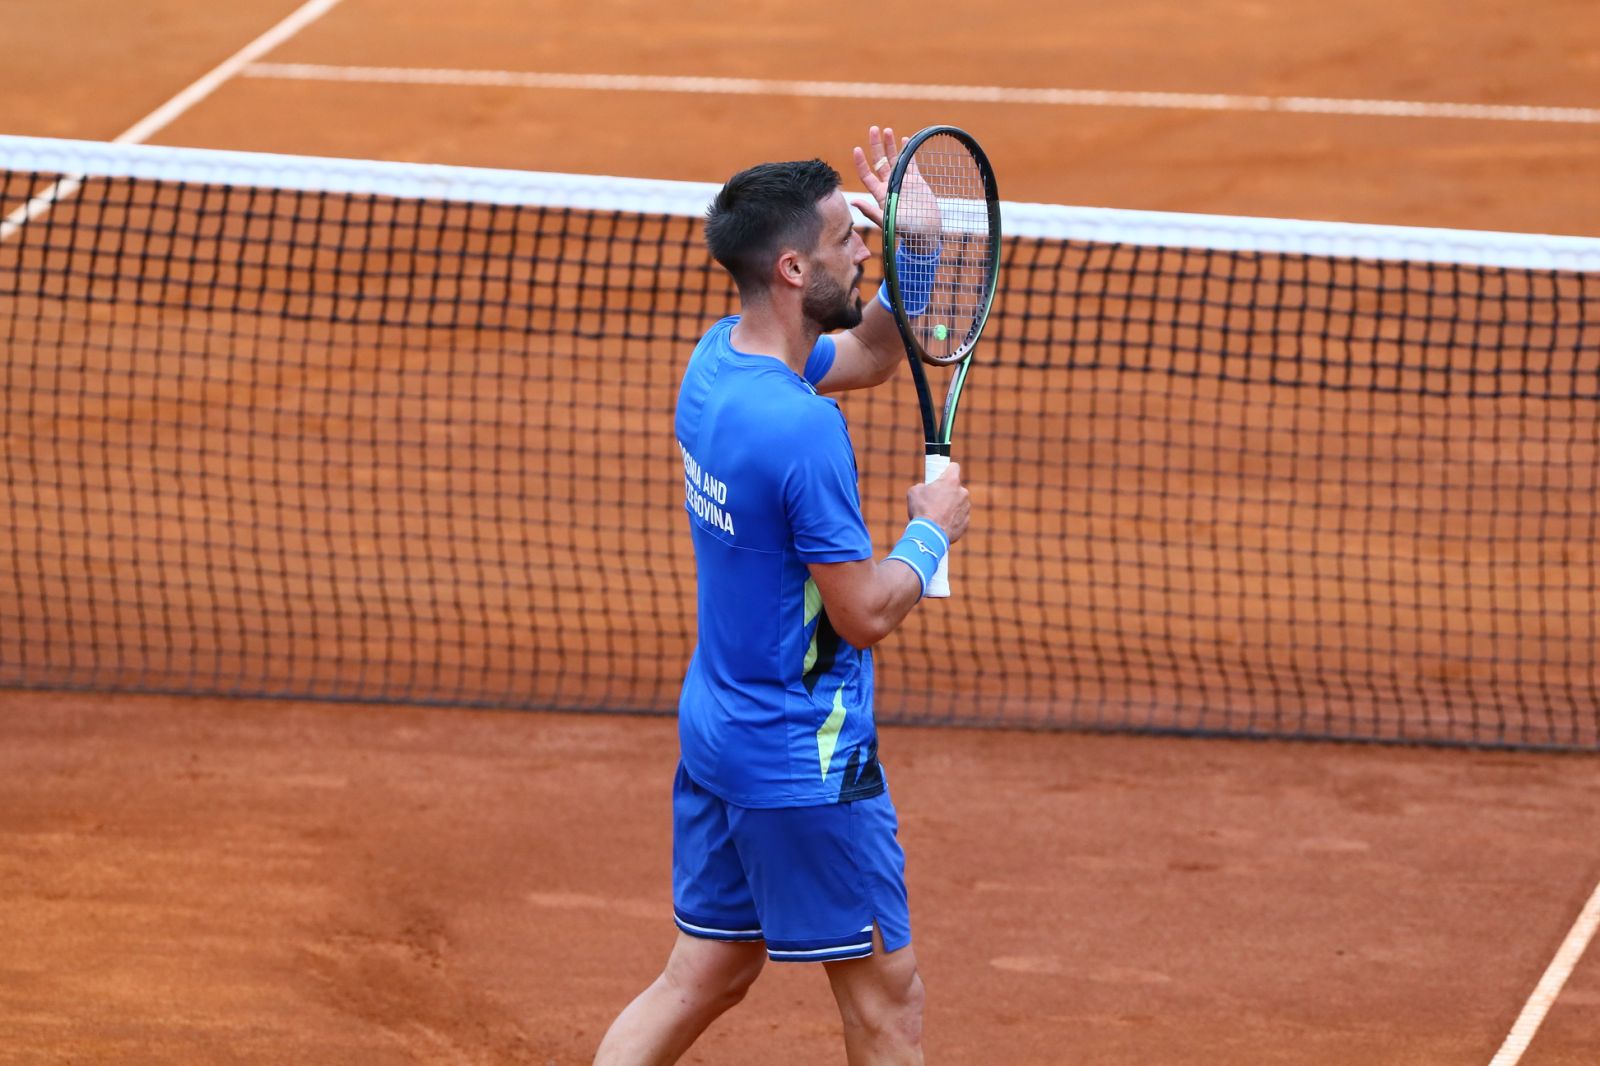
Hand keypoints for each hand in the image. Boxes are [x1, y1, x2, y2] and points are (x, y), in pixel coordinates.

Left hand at [850, 125, 937, 250]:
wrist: (925, 234)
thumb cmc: (905, 231)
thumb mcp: (886, 220)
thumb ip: (870, 210)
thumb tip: (852, 201)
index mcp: (880, 194)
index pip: (867, 175)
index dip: (861, 163)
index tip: (857, 149)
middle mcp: (889, 186)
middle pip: (879, 162)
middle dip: (876, 145)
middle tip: (873, 129)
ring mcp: (903, 182)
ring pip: (895, 159)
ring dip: (890, 145)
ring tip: (887, 130)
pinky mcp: (916, 182)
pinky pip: (911, 163)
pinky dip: (908, 152)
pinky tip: (905, 140)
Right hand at [907, 462, 969, 544]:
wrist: (929, 534)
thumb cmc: (922, 510)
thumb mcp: (914, 492)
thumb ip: (922, 486)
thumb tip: (925, 488)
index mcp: (951, 481)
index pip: (954, 467)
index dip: (946, 470)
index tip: (940, 475)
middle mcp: (962, 492)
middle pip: (955, 487)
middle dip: (946, 491)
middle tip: (934, 499)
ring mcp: (966, 508)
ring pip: (958, 502)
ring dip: (949, 506)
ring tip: (936, 515)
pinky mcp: (966, 521)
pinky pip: (959, 517)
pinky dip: (951, 519)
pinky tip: (940, 524)